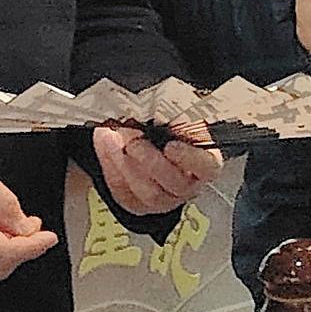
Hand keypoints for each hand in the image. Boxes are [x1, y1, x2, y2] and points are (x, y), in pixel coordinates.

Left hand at [92, 119, 220, 216]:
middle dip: (150, 161)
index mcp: (203, 161)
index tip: (171, 146)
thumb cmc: (167, 129)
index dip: (190, 158)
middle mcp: (186, 184)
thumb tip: (156, 108)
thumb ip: (171, 114)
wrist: (146, 142)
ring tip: (113, 139)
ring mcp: (163, 198)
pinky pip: (123, 191)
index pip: (206, 166)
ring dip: (126, 163)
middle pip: (174, 183)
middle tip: (135, 141)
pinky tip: (104, 144)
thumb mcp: (174, 116)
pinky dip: (110, 164)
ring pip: (147, 192)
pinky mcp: (137, 203)